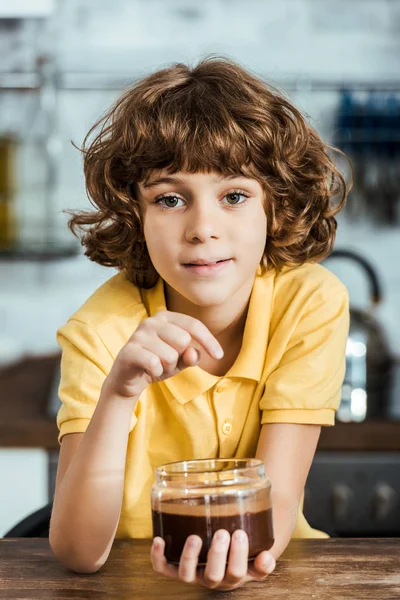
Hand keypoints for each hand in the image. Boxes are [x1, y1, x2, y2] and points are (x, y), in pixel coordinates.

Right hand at [105, 310, 223, 399]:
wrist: (127, 379)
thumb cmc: (157, 364)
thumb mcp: (180, 361)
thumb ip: (191, 355)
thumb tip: (195, 354)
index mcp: (165, 318)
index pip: (194, 325)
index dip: (209, 341)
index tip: (219, 356)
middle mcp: (151, 321)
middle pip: (184, 340)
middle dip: (180, 357)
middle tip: (168, 363)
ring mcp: (138, 335)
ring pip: (170, 355)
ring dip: (167, 367)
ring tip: (157, 366)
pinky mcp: (129, 350)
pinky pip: (155, 363)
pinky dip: (156, 372)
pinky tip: (148, 370)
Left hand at [151, 529, 275, 591]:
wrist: (224, 552)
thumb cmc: (240, 548)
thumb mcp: (255, 553)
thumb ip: (264, 557)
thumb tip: (267, 558)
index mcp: (234, 575)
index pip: (238, 573)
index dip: (239, 556)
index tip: (240, 533)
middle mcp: (213, 578)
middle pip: (214, 576)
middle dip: (217, 555)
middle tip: (222, 533)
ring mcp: (193, 575)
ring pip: (187, 576)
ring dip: (190, 557)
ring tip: (195, 537)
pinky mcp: (176, 569)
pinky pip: (164, 568)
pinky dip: (158, 557)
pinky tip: (158, 540)